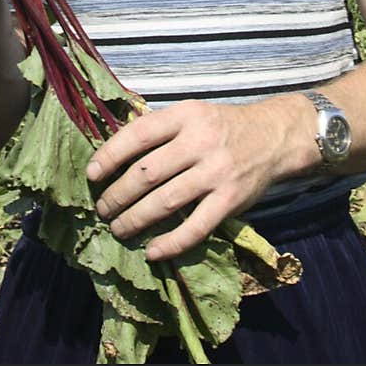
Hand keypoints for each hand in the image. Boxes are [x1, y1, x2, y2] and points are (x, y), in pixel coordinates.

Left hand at [84, 95, 309, 261]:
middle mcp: (200, 142)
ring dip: (135, 219)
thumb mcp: (192, 114)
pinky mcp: (230, 200)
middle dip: (117, 195)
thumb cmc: (222, 126)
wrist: (274, 136)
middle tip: (102, 209)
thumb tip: (113, 154)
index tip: (92, 174)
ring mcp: (216, 172)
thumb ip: (160, 130)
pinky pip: (195, 227)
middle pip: (146, 173)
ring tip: (119, 228)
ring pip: (164, 202)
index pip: (138, 134)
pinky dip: (170, 243)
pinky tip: (152, 251)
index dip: (110, 155)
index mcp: (186, 116)